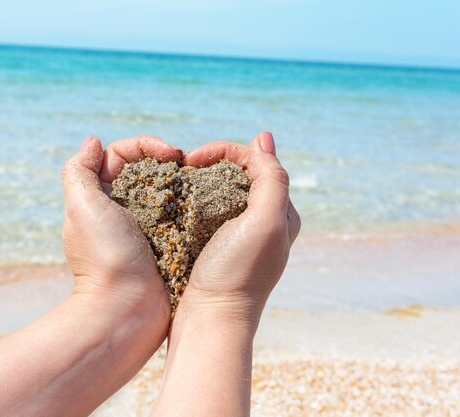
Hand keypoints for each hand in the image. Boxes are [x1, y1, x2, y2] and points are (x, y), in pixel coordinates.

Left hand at [62, 135, 181, 321]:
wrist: (127, 309)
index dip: (147, 145)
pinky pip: (179, 216)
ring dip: (181, 182)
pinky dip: (189, 206)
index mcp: (99, 196)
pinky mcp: (165, 244)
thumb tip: (92, 141)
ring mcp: (144, 228)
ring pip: (165, 191)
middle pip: (145, 169)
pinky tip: (202, 206)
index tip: (171, 153)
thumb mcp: (82, 207)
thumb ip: (81, 170)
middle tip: (188, 165)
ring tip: (198, 183)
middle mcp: (120, 209)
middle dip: (167, 161)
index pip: (123, 153)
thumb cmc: (105, 257)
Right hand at [179, 131, 300, 328]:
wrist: (210, 321)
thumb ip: (271, 179)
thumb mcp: (264, 222)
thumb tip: (265, 138)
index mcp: (282, 213)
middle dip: (211, 164)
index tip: (192, 159)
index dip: (224, 151)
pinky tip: (178, 206)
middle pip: (239, 174)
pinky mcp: (218, 248)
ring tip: (179, 183)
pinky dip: (193, 201)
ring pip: (222, 192)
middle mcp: (264, 222)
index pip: (256, 162)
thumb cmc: (237, 273)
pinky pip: (208, 213)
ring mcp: (240, 236)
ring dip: (200, 181)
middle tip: (184, 168)